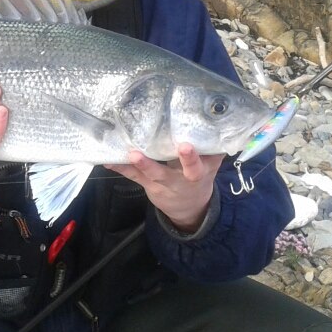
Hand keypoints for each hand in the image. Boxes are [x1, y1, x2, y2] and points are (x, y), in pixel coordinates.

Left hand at [105, 144, 223, 232]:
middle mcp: (178, 179)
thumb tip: (222, 124)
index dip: (190, 157)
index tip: (185, 145)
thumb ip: (214, 149)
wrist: (189, 208)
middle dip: (160, 162)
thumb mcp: (211, 167)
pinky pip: (134, 176)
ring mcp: (161, 183)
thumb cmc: (199, 177)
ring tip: (131, 154)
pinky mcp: (147, 184)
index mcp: (196, 174)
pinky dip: (121, 168)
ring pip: (151, 174)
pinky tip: (109, 161)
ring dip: (141, 164)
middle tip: (162, 149)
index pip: (196, 166)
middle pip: (171, 171)